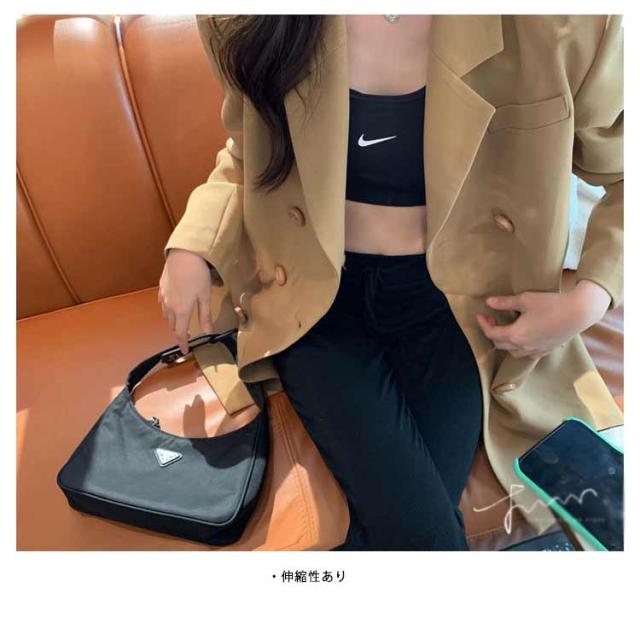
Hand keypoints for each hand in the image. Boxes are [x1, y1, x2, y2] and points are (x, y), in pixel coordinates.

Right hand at [158, 249, 215, 354]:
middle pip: (173, 325)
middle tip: (187, 336)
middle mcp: (169, 306)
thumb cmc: (197, 275)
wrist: (184, 255)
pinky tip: (173, 306)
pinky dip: (168, 310)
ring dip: (173, 321)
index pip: (180, 333)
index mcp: (181, 311)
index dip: (182, 343)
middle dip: (179, 332)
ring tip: (181, 322)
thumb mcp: (205, 297)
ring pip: (166, 315)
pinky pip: (163, 304)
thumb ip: (205, 315)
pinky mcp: (161, 287)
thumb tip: (208, 331)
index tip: (184, 350)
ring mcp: (164, 296)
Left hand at [476, 279, 611, 358]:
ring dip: (506, 342)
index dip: (483, 324)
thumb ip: (504, 303)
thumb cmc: (550, 304)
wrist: (579, 312)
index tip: (479, 314)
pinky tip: (524, 336)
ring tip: (507, 328)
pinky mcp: (546, 350)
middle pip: (500, 344)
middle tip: (493, 319)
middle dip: (492, 332)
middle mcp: (523, 347)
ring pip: (513, 352)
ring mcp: (536, 351)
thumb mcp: (524, 300)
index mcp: (515, 335)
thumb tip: (488, 302)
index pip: (491, 333)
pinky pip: (527, 354)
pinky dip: (520, 347)